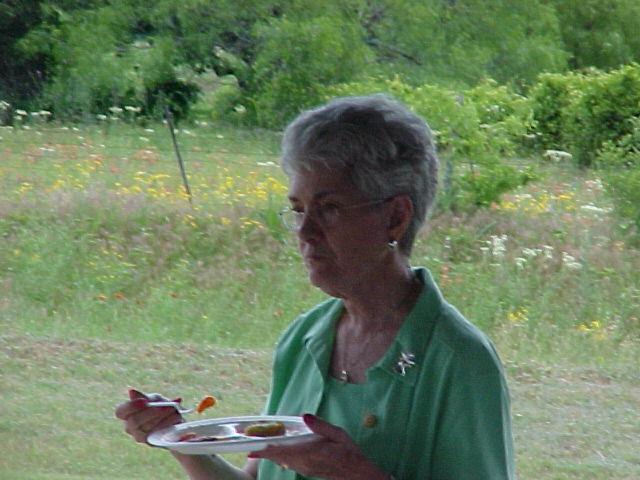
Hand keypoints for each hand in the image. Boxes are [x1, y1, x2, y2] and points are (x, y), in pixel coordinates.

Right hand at [115, 388, 183, 443]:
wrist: (174, 421)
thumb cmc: (160, 407)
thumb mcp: (154, 399)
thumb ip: (144, 397)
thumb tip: (131, 391)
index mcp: (127, 414)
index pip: (120, 412)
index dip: (130, 406)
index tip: (144, 401)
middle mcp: (130, 427)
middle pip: (135, 421)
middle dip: (152, 412)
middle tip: (167, 406)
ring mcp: (139, 436)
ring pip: (147, 428)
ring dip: (163, 417)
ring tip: (173, 409)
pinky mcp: (150, 443)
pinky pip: (157, 434)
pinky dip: (168, 424)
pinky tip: (175, 417)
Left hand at [248, 414, 388, 479]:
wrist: (357, 474)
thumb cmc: (349, 453)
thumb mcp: (338, 435)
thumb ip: (320, 426)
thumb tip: (305, 416)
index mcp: (311, 452)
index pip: (284, 451)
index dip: (267, 450)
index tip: (253, 448)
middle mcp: (304, 463)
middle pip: (279, 457)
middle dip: (264, 451)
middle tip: (249, 444)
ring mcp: (304, 468)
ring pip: (282, 461)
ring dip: (270, 454)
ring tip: (258, 447)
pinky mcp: (306, 470)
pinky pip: (288, 463)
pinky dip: (279, 456)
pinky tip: (275, 451)